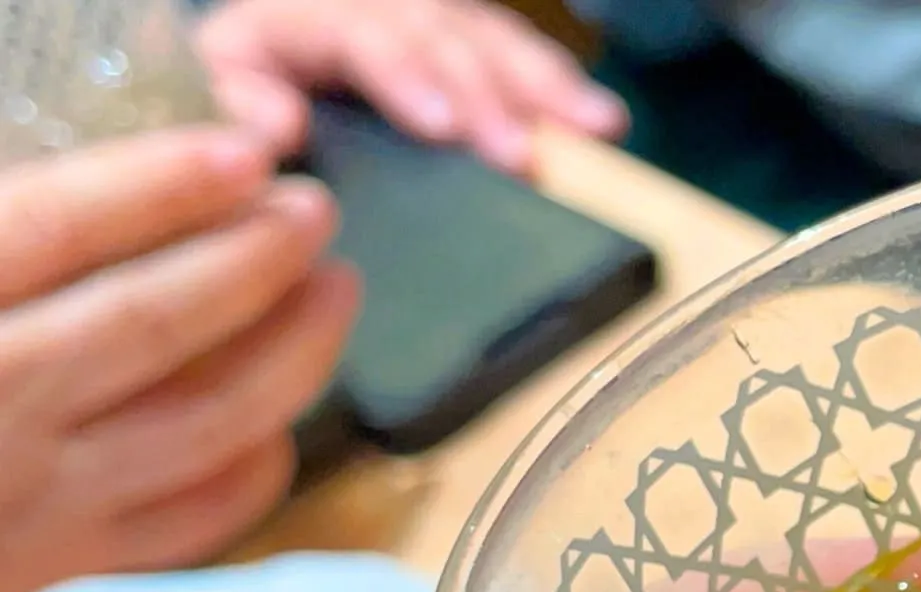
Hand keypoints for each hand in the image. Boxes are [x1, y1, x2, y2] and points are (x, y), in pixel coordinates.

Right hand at [0, 128, 356, 591]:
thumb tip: (113, 195)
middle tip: (315, 212)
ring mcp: (37, 499)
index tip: (247, 155)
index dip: (159, 186)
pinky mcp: (62, 564)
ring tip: (335, 292)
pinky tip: (279, 419)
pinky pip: (192, 518)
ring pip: (205, 425)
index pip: (57, 231)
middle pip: (153, 323)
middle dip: (254, 260)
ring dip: (292, 354)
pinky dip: (254, 466)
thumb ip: (3, 237)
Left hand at [196, 0, 629, 173]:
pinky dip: (562, 93)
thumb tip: (279, 128)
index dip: (407, 76)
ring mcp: (433, 22)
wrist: (267, 69)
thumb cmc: (248, 85)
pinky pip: (520, 60)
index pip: (366, 35)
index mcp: (307, 13)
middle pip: (445, 38)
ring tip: (596, 130)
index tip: (443, 126)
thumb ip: (240, 99)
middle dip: (489, 98)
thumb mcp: (225, 82)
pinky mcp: (470, 47)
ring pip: (494, 43)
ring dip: (547, 91)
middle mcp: (381, 5)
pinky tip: (605, 125)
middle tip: (522, 157)